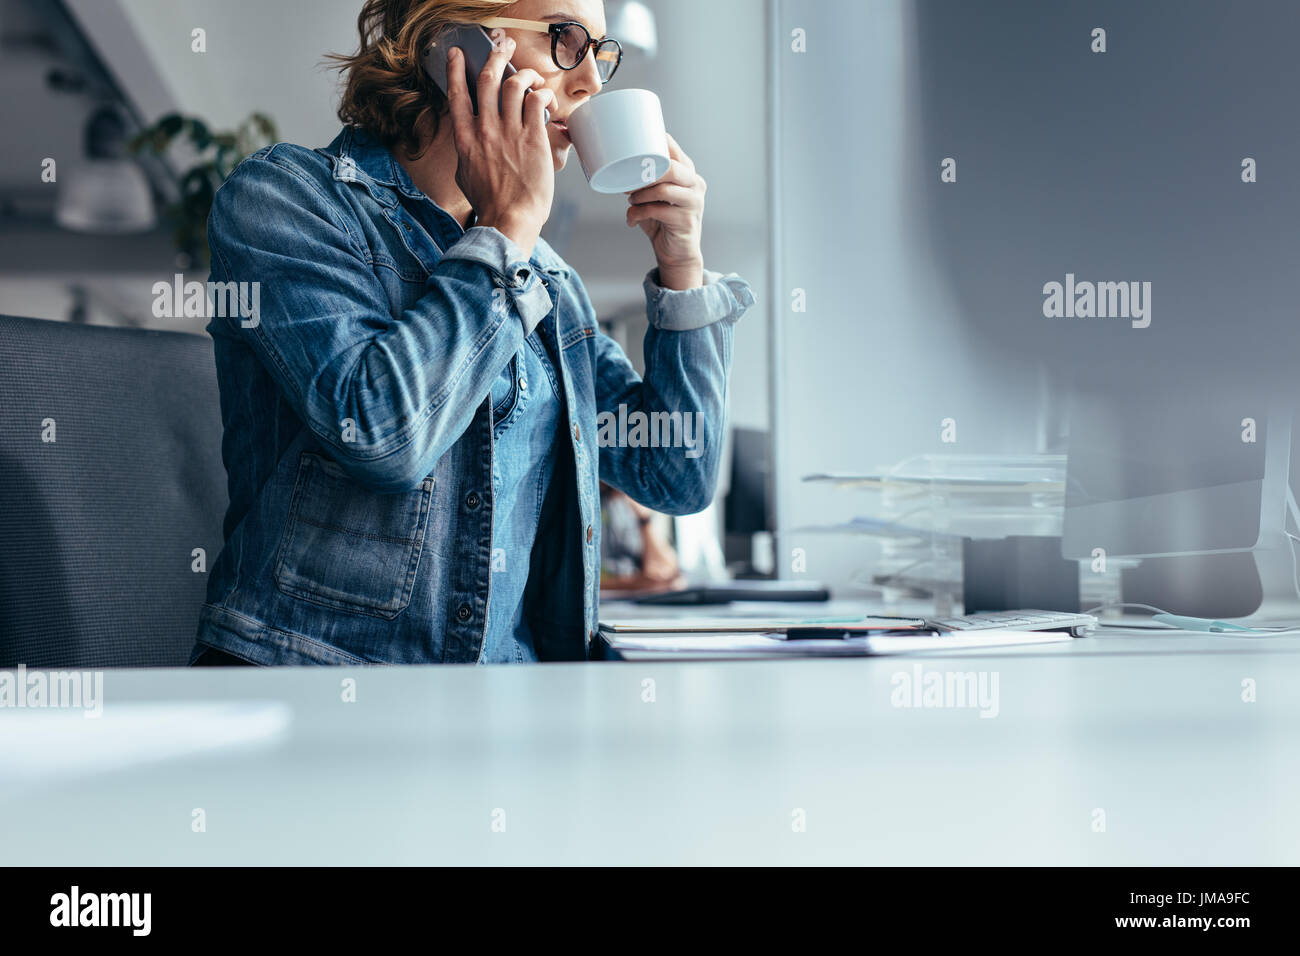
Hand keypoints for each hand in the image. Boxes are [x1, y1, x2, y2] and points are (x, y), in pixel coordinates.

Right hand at [446, 34, 556, 256]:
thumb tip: (469, 142)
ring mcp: (509, 132)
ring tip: (532, 77)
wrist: (508, 219)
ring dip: (525, 73)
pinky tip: (546, 99)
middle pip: (488, 79)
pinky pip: (536, 101)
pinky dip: (542, 93)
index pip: (457, 94)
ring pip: (514, 84)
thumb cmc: (489, 204)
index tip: (459, 54)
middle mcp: (485, 130)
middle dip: (496, 55)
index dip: (457, 69)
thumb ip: (467, 152)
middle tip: (503, 46)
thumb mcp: (465, 175)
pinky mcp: (532, 138)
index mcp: (465, 139)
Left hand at [625, 132, 705, 289]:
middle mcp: (695, 183)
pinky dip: (639, 213)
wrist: (677, 253)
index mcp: (687, 171)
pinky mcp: (686, 220)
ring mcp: (693, 202)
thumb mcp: (654, 196)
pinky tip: (632, 219)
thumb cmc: (662, 221)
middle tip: (628, 181)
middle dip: (645, 173)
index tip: (632, 148)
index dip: (652, 144)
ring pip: (664, 189)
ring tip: (631, 200)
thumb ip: (643, 181)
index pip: (672, 148)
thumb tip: (615, 168)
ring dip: (640, 195)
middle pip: (671, 167)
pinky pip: (657, 211)